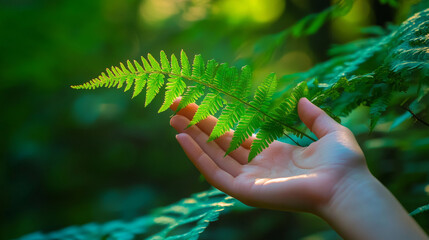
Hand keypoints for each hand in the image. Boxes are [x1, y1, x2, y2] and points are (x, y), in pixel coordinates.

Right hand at [169, 98, 368, 212]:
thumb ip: (314, 116)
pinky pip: (215, 173)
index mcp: (272, 153)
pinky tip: (183, 139)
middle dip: (196, 125)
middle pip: (218, 143)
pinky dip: (197, 156)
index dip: (216, 122)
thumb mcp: (329, 130)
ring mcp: (249, 179)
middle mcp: (256, 166)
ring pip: (212, 156)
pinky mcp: (245, 190)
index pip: (235, 136)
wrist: (346, 185)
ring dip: (192, 138)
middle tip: (174, 108)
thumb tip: (302, 99)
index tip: (198, 107)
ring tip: (172, 119)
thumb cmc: (342, 163)